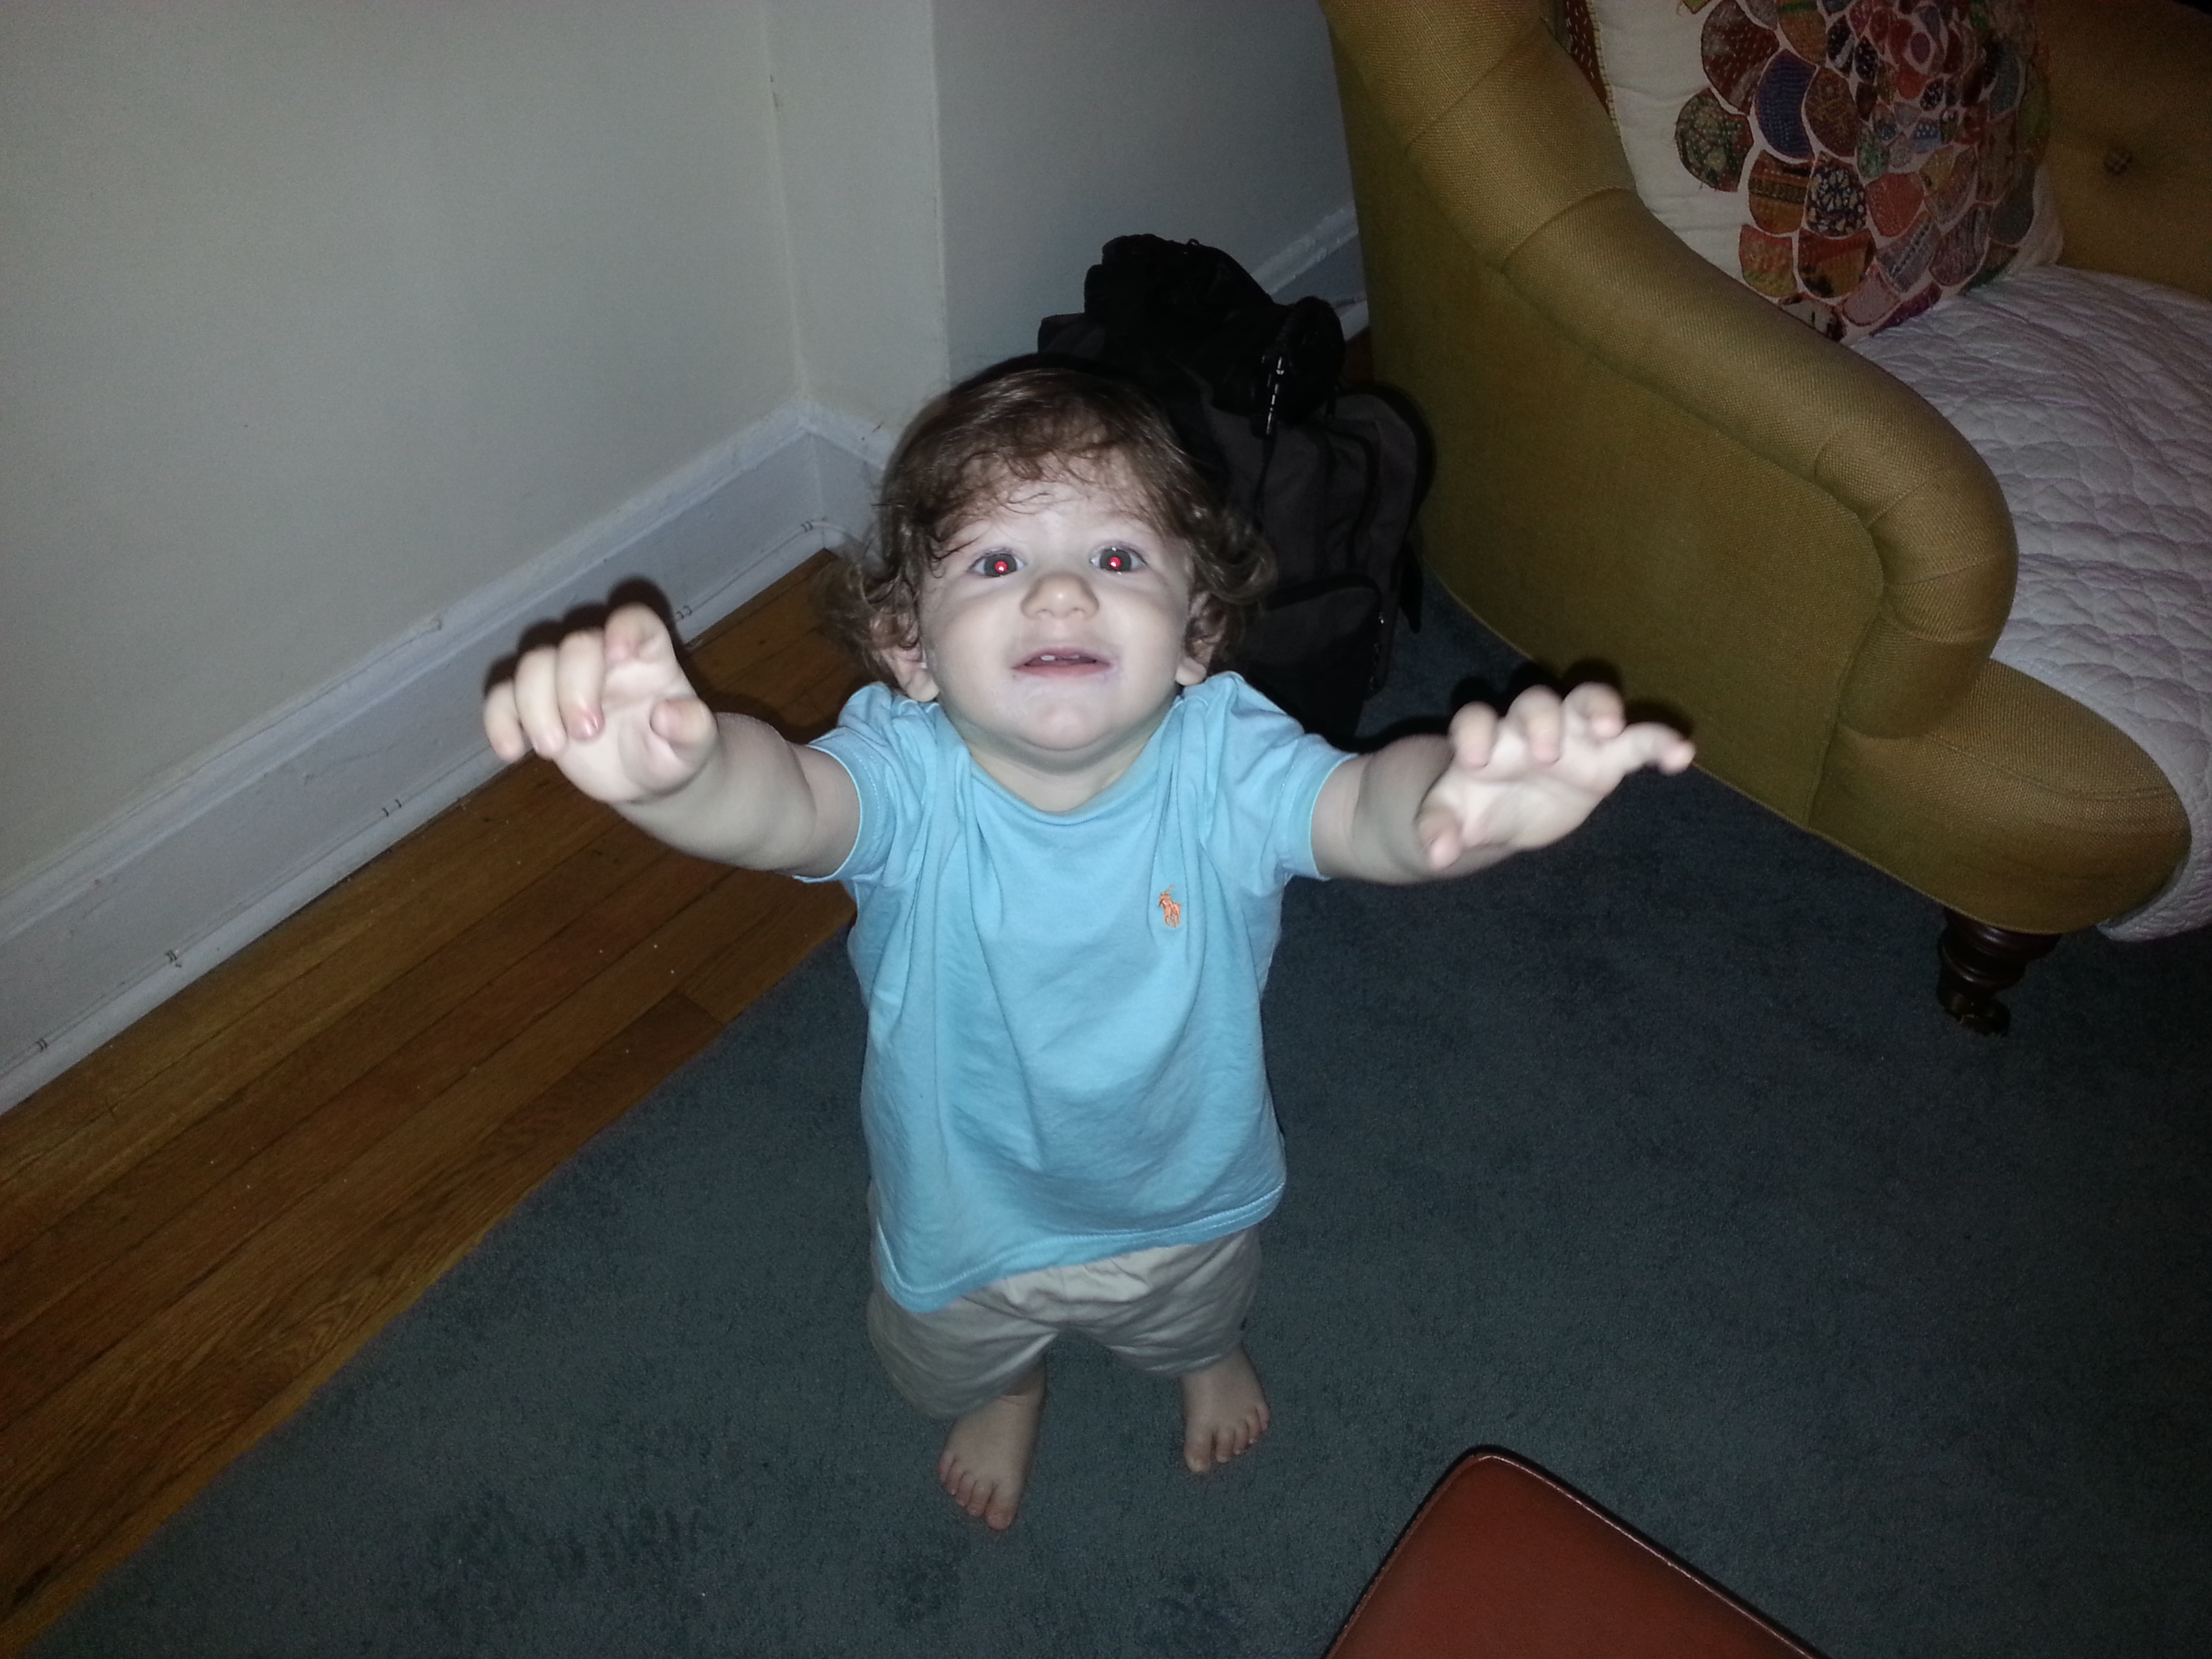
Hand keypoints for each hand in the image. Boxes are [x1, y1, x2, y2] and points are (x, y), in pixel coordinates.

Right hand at [482, 604, 717, 803]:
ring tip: (553, 750)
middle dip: (573, 687)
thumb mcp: (696, 748)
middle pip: (575, 643)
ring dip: (534, 703)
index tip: (618, 654)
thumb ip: (693, 730)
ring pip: (533, 663)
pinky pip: (503, 696)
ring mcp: (564, 678)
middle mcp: (602, 657)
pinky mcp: (535, 704)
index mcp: (646, 655)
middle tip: (588, 734)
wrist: (646, 778)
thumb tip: (669, 716)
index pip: (634, 620)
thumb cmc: (673, 752)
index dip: (624, 628)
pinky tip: (511, 752)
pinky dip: (498, 719)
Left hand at [1412, 683, 1693, 869]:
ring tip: (1610, 728)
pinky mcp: (1608, 756)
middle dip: (1541, 720)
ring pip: (1588, 701)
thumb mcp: (1451, 818)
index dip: (1475, 732)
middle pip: (1537, 701)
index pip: (1475, 719)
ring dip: (1600, 708)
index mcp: (1485, 737)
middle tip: (1544, 754)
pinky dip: (1659, 742)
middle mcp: (1529, 725)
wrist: (1506, 811)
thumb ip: (1438, 828)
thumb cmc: (1475, 803)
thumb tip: (1438, 854)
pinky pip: (1638, 740)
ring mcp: (1572, 735)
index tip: (1475, 762)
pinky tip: (1681, 756)